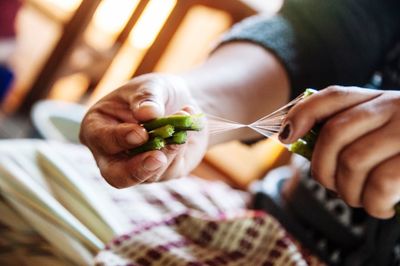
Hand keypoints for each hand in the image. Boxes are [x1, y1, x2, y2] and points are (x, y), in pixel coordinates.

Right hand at [80, 74, 207, 187]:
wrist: (181, 103)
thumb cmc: (156, 92)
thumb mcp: (151, 85)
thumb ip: (147, 97)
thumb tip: (147, 113)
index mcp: (97, 128)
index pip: (101, 140)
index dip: (120, 139)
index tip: (141, 133)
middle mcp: (111, 154)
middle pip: (116, 177)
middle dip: (137, 170)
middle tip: (158, 158)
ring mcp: (136, 168)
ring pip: (149, 174)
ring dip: (169, 150)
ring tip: (183, 120)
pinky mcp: (160, 174)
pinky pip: (169, 170)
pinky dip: (179, 150)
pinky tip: (186, 131)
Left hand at [279, 86, 399, 218]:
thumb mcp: (380, 131)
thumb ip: (349, 131)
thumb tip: (297, 140)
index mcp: (377, 98)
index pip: (330, 97)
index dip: (300, 115)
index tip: (285, 137)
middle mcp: (393, 106)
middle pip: (334, 135)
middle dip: (323, 170)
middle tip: (334, 187)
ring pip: (353, 161)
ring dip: (348, 192)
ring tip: (360, 200)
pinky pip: (381, 183)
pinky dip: (373, 203)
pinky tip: (380, 207)